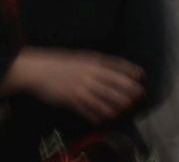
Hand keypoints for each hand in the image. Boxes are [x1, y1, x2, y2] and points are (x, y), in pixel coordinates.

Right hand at [21, 50, 145, 123]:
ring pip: (105, 100)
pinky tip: (104, 119)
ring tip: (124, 109)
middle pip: (115, 84)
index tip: (142, 75)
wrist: (36, 70)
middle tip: (140, 95)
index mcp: (91, 61)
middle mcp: (89, 73)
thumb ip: (95, 65)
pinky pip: (89, 111)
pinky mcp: (72, 100)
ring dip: (117, 106)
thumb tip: (113, 72)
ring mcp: (81, 87)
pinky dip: (99, 116)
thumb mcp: (79, 58)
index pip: (116, 65)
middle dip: (130, 91)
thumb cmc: (58, 64)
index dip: (130, 70)